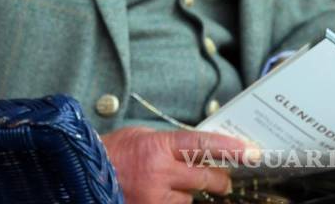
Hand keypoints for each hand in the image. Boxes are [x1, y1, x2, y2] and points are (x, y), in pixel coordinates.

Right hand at [102, 126, 256, 203]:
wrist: (84, 175)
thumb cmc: (111, 153)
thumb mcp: (140, 136)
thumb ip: (170, 142)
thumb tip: (200, 148)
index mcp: (157, 147)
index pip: (202, 145)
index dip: (230, 148)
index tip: (250, 151)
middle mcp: (160, 173)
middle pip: (207, 178)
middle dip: (218, 179)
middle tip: (221, 178)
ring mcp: (157, 197)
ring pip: (192, 198)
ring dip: (187, 193)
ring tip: (163, 184)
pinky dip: (173, 201)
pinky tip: (157, 194)